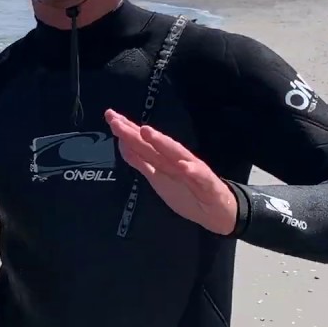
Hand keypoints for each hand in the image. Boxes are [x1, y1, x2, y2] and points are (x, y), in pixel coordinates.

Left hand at [105, 109, 237, 234]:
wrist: (217, 210)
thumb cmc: (187, 190)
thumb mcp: (157, 176)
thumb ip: (141, 160)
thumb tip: (122, 144)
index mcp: (163, 159)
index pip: (143, 142)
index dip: (126, 130)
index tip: (110, 116)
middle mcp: (176, 160)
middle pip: (153, 144)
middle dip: (136, 132)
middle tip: (118, 120)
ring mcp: (192, 170)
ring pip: (176, 154)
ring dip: (162, 143)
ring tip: (147, 132)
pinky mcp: (207, 184)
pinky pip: (200, 177)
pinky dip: (193, 171)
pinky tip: (185, 166)